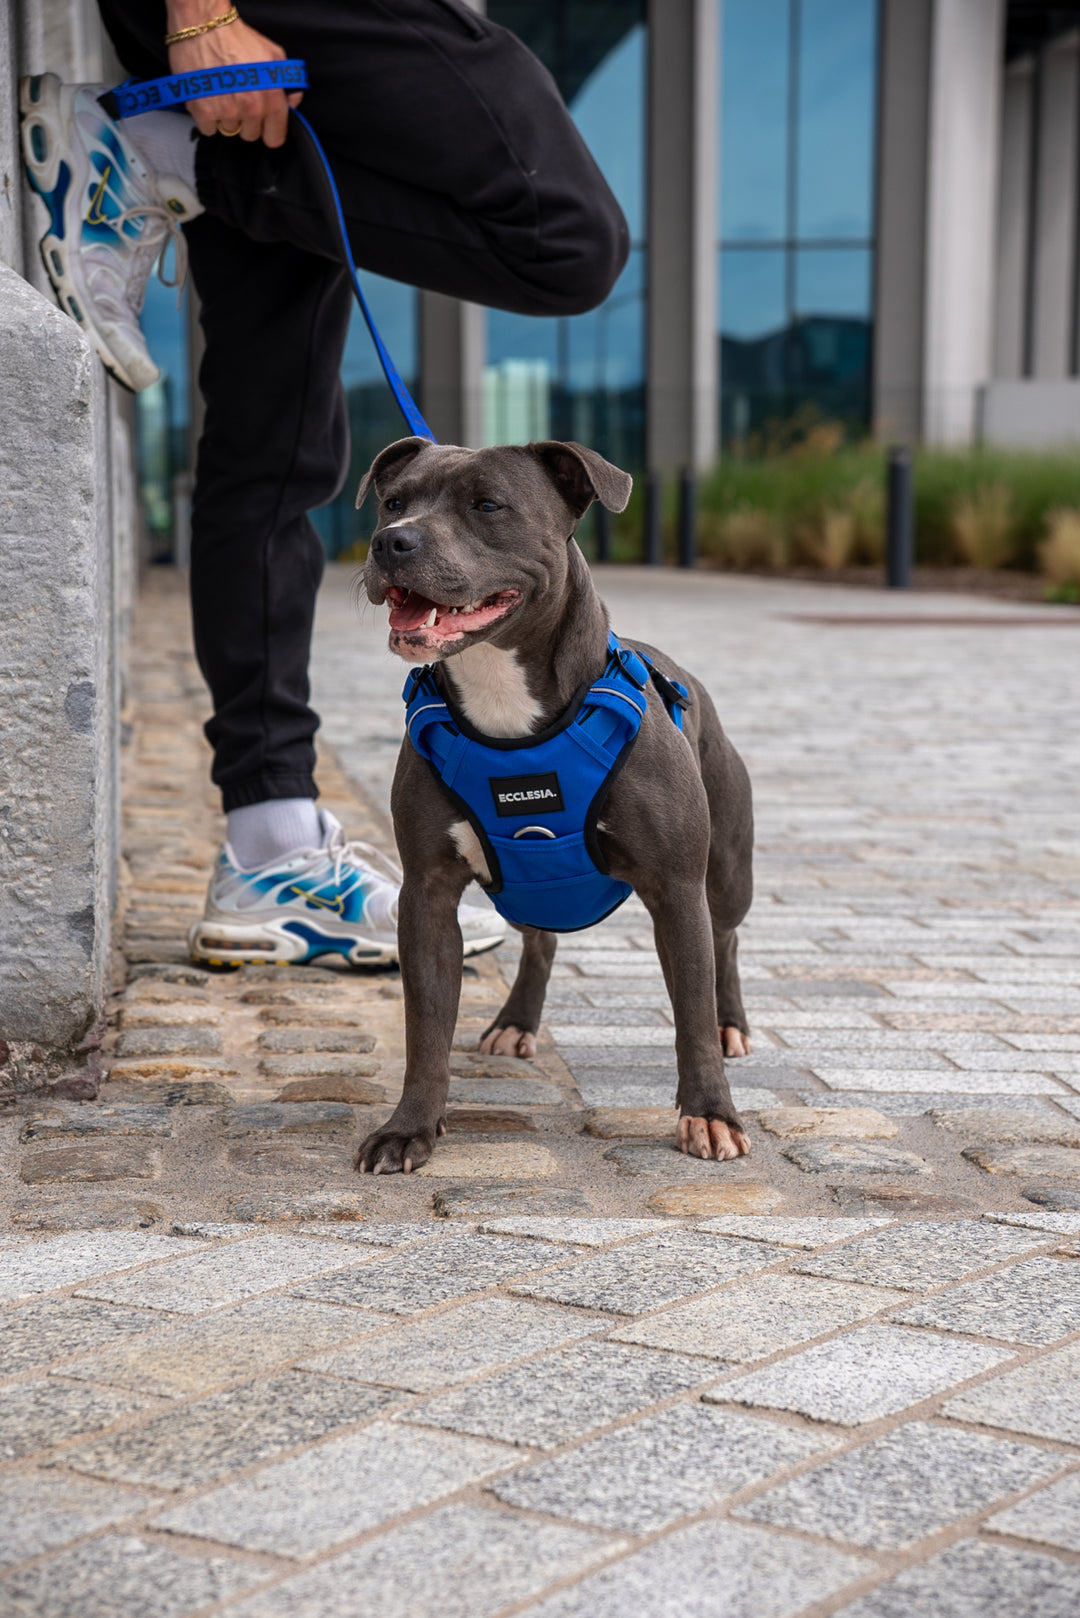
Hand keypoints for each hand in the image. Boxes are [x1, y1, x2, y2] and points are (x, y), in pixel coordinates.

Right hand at [166, 6, 302, 147]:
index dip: (270, 131)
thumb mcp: (273, 55)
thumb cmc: (237, 38)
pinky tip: (209, 97)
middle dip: (247, 121)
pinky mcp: (203, 111)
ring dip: (226, 117)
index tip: (264, 124)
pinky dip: (207, 117)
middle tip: (239, 98)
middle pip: (251, 135)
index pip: (275, 138)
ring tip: (222, 92)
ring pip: (229, 130)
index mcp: (270, 97)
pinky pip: (209, 129)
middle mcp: (250, 107)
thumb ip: (286, 83)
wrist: (203, 26)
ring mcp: (226, 111)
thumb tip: (292, 102)